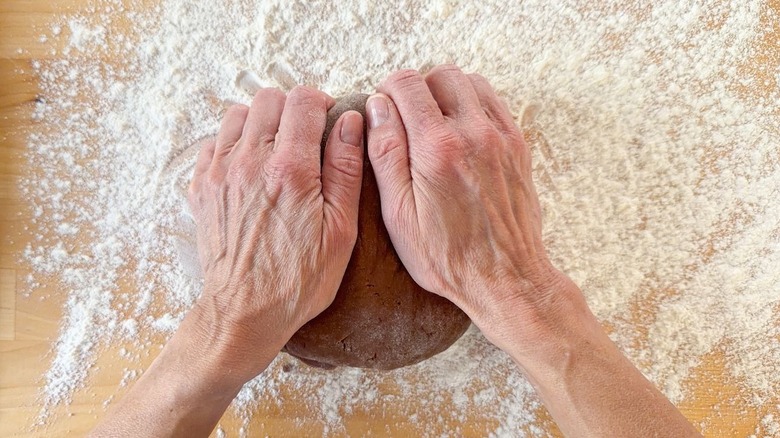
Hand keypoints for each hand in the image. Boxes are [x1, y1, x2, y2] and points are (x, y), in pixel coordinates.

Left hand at [187, 86, 363, 381]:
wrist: (245, 313)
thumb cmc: (299, 279)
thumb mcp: (341, 229)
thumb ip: (345, 168)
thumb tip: (350, 122)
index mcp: (290, 169)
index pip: (303, 101)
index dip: (322, 103)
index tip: (329, 119)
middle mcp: (249, 162)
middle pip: (268, 99)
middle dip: (292, 109)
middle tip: (306, 135)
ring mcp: (220, 174)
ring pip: (237, 114)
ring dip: (261, 122)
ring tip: (278, 149)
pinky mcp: (203, 188)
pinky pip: (215, 142)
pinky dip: (234, 143)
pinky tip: (251, 167)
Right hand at [365, 66, 580, 351]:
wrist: (505, 278)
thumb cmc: (447, 256)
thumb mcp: (399, 214)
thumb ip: (385, 154)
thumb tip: (376, 108)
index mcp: (436, 148)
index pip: (407, 84)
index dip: (387, 91)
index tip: (383, 111)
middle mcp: (473, 133)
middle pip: (441, 75)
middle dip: (418, 89)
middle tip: (407, 119)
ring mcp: (500, 137)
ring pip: (471, 83)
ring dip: (448, 94)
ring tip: (434, 125)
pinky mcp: (517, 147)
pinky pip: (495, 103)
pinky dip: (474, 106)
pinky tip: (461, 134)